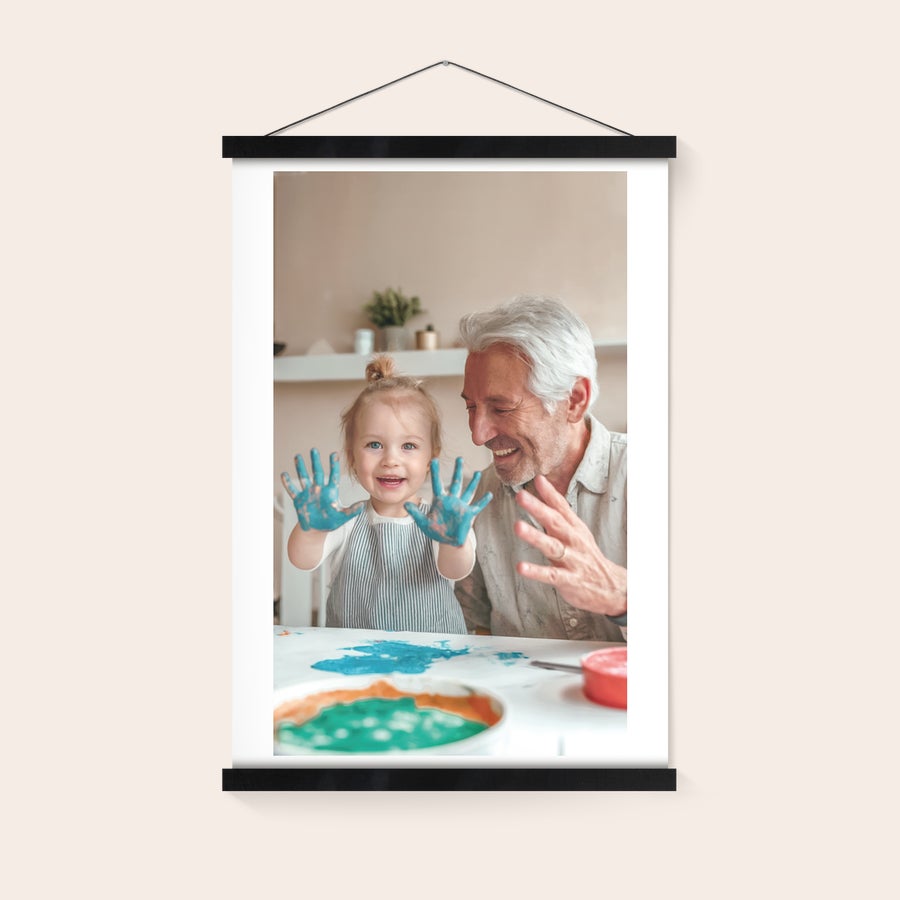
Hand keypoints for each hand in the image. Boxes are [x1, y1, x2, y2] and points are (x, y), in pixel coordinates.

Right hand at [281, 449, 364, 531]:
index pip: (333, 476)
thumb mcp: (342, 517)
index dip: (333, 465)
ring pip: (304, 478)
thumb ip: (351, 511)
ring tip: (298, 456)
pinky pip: (292, 490)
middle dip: (315, 461)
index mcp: (330, 492)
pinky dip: (288, 484)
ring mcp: (308, 493)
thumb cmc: (330, 522)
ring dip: (300, 468)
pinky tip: (284, 474)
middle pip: (317, 472)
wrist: (316, 529)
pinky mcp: (299, 500)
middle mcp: (319, 489)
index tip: (334, 454)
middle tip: (314, 449)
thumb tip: (362, 506)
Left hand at [405, 458, 491, 546]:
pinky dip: (483, 501)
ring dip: (473, 483)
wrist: (448, 541)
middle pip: (455, 482)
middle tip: (459, 458)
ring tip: (477, 473)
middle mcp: (452, 500)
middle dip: (457, 471)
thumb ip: (416, 514)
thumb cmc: (437, 531)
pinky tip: (489, 494)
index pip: (437, 483)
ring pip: (468, 491)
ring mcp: (461, 506)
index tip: (434, 460)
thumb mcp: (424, 523)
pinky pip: (477, 506)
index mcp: (440, 500)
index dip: (436, 472)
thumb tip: (405, 505)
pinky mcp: (469, 514)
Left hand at [514, 475, 625, 617]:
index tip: (538, 480)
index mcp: (574, 528)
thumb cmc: (587, 555)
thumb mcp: (577, 529)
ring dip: (535, 536)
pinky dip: (536, 571)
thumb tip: (541, 483)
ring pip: (552, 546)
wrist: (610, 586)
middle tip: (521, 496)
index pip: (562, 507)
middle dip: (538, 508)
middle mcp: (573, 541)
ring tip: (518, 526)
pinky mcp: (568, 580)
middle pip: (555, 522)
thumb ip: (559, 508)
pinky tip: (521, 567)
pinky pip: (551, 575)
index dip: (550, 493)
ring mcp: (572, 560)